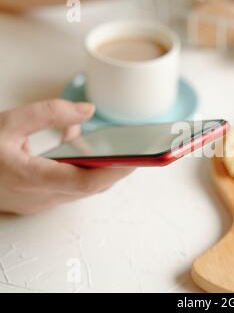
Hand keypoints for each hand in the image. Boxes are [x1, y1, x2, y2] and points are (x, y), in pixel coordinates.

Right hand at [0, 99, 134, 214]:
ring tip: (120, 148)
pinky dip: (82, 168)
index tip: (138, 158)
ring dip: (101, 168)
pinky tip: (81, 147)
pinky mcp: (39, 200)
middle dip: (117, 169)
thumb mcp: (7, 122)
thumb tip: (88, 110)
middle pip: (91, 186)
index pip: (85, 181)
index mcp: (29, 178)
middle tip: (140, 150)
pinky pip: (71, 186)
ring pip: (83, 188)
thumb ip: (49, 113)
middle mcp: (39, 197)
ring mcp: (39, 202)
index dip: (115, 171)